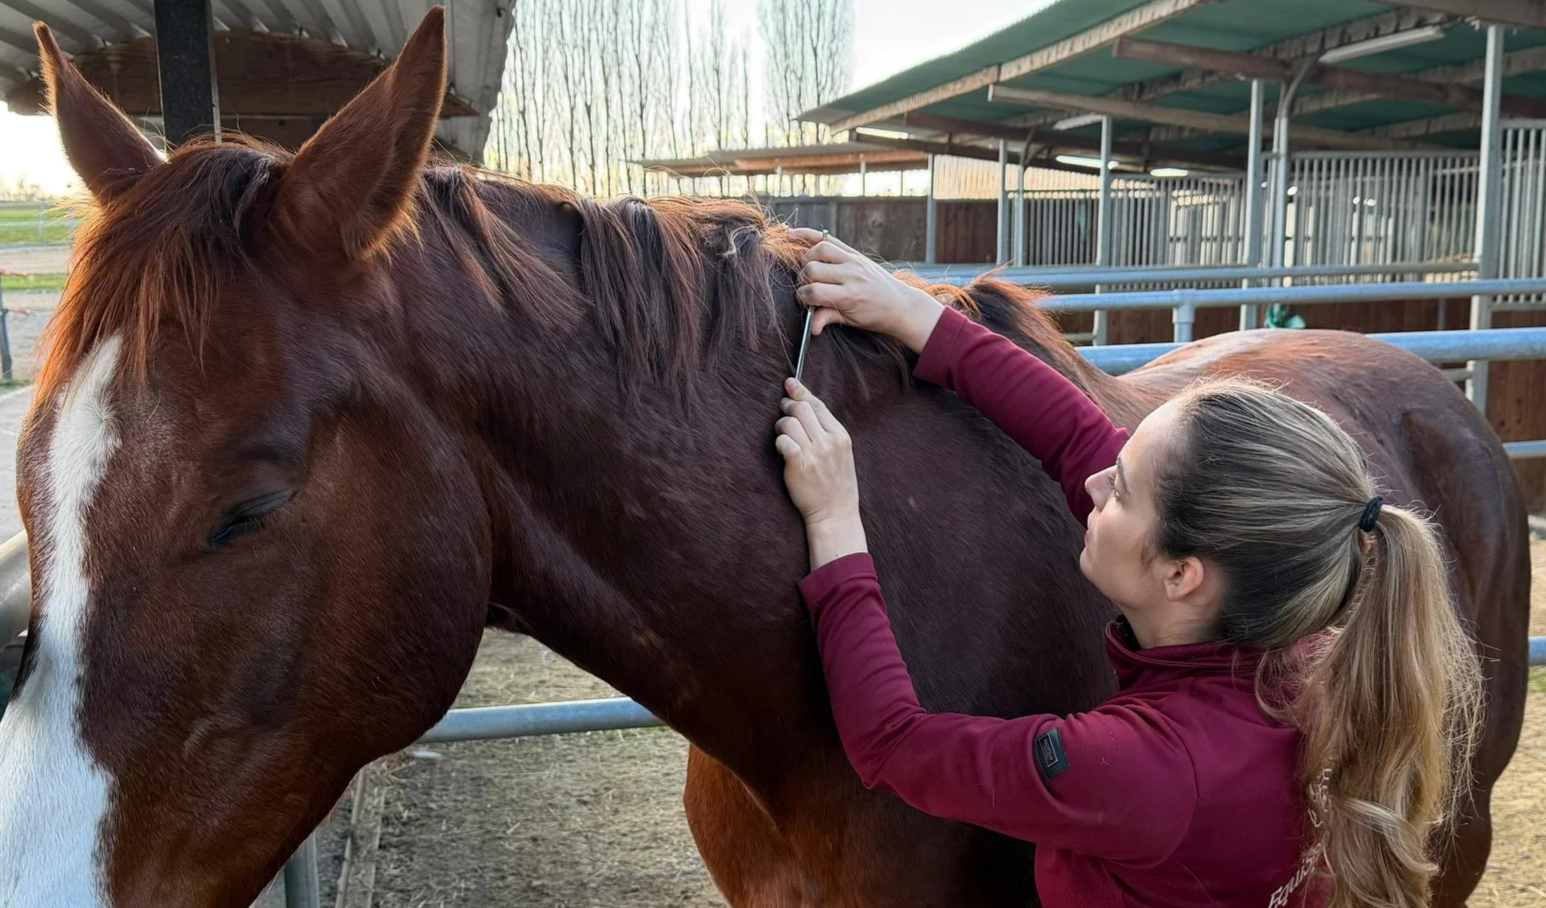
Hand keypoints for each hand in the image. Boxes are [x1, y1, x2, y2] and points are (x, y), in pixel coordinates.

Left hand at [774, 378, 867, 567]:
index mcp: (841, 436)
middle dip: (787, 405)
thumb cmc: (836, 484)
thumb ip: (827, 431)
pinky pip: (784, 442)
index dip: (802, 392)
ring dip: (781, 426)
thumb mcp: (841, 453)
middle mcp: (829, 442)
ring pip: (790, 423)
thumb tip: (807, 406)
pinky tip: (781, 449)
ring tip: (782, 434)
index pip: (818, 405)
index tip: (790, 383)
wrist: (835, 513)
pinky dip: (779, 442)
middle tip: (782, 409)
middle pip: (802, 409)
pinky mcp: (798, 466)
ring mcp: (814, 454)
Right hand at [789, 228, 945, 352]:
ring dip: (807, 259)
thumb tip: (811, 327)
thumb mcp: (851, 320)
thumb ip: (828, 318)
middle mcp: (851, 274)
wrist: (900, 304)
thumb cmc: (875, 315)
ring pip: (819, 249)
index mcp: (850, 295)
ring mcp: (853, 260)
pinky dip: (809, 234)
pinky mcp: (854, 253)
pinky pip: (829, 238)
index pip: (814, 292)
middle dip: (803, 280)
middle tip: (808, 289)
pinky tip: (793, 234)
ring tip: (809, 271)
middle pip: (812, 269)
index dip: (803, 299)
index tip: (805, 303)